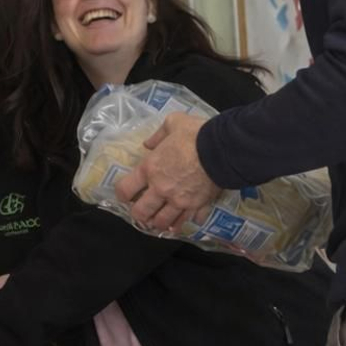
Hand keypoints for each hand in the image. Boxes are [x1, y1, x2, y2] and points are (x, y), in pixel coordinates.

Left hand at [112, 112, 221, 232]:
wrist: (223, 148)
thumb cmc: (196, 134)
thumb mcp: (173, 123)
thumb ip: (158, 135)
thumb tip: (148, 144)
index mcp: (150, 169)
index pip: (125, 189)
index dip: (122, 194)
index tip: (125, 195)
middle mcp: (161, 189)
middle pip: (142, 212)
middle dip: (139, 215)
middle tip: (142, 212)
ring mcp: (180, 201)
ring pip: (164, 222)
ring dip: (160, 223)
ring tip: (160, 221)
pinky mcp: (198, 206)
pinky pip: (189, 220)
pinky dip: (185, 222)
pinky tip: (184, 221)